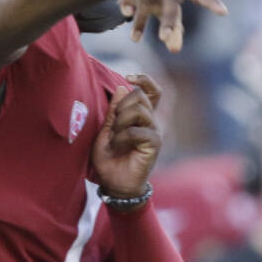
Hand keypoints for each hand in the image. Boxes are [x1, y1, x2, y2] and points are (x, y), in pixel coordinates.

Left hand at [91, 74, 161, 199]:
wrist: (114, 184)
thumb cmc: (109, 158)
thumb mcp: (106, 130)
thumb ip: (114, 110)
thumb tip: (121, 87)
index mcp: (141, 116)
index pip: (152, 90)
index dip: (144, 79)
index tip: (129, 77)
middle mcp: (151, 121)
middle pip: (141, 95)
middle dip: (121, 106)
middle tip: (113, 126)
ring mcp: (154, 132)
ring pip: (139, 110)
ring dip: (120, 122)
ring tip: (114, 137)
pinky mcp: (154, 144)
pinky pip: (137, 130)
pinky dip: (122, 136)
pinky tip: (117, 146)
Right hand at [99, 0, 226, 52]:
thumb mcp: (164, 7)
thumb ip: (173, 26)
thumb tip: (175, 50)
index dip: (209, 1)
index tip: (223, 12)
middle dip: (168, 19)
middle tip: (165, 38)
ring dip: (141, 18)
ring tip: (136, 39)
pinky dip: (127, 0)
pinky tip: (126, 14)